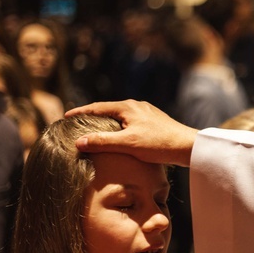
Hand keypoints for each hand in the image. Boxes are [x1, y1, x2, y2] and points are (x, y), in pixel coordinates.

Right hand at [65, 100, 197, 166]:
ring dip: (106, 121)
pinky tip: (119, 136)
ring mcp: (147, 113)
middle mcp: (136, 106)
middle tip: (77, 122)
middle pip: (108, 109)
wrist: (188, 146)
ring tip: (95, 128)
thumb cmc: (158, 144)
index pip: (97, 107)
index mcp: (127, 107)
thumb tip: (79, 141)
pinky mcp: (154, 122)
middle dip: (92, 115)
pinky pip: (130, 122)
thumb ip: (103, 142)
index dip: (80, 112)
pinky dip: (119, 127)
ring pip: (120, 116)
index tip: (65, 116)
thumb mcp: (127, 144)